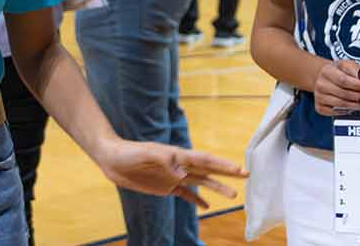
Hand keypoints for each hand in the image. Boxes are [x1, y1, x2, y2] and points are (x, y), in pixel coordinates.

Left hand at [93, 139, 244, 207]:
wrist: (113, 159)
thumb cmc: (129, 153)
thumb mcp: (147, 155)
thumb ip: (165, 163)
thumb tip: (182, 174)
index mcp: (178, 156)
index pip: (205, 160)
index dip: (222, 164)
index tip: (239, 169)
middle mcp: (180, 166)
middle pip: (209, 170)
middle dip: (227, 173)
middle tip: (246, 176)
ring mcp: (174, 177)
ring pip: (201, 183)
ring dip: (217, 188)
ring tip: (233, 195)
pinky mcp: (166, 187)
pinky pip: (185, 195)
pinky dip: (197, 200)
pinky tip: (206, 206)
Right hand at [312, 59, 359, 115]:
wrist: (323, 76)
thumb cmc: (337, 71)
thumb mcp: (347, 64)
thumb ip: (358, 72)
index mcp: (327, 71)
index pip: (343, 80)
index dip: (358, 85)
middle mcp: (321, 85)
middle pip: (343, 94)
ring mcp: (320, 97)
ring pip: (341, 105)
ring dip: (358, 106)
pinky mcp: (321, 107)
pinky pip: (337, 112)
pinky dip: (349, 112)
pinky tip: (358, 109)